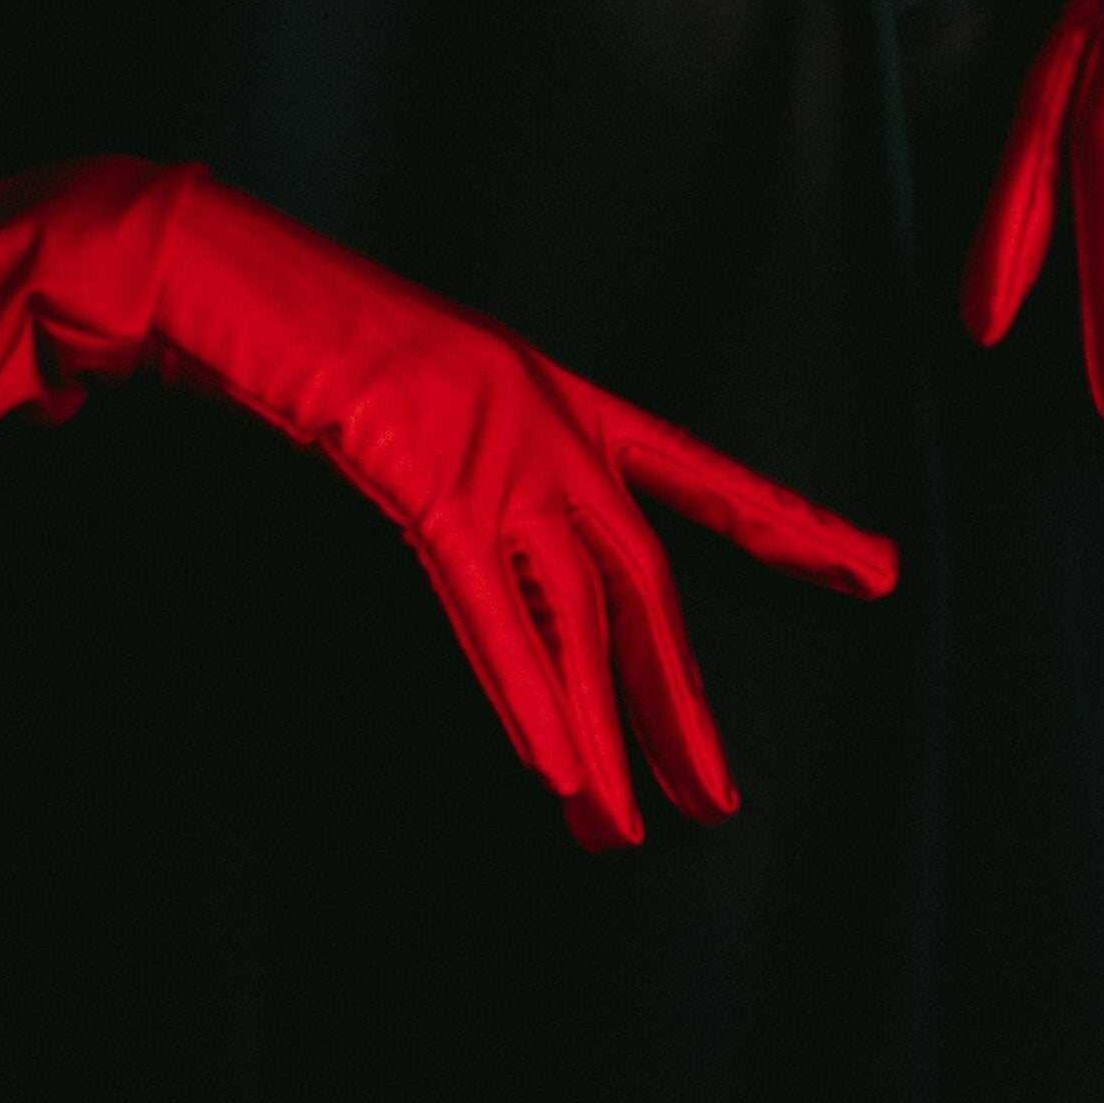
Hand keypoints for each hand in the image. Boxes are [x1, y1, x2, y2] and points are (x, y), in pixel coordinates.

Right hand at [250, 292, 902, 855]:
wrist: (227, 273)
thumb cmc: (317, 329)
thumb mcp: (432, 391)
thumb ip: (481, 467)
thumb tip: (511, 563)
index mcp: (561, 398)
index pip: (698, 473)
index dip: (787, 527)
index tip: (876, 569)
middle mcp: (548, 428)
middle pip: (642, 585)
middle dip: (679, 702)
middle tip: (715, 802)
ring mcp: (491, 453)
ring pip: (572, 617)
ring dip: (601, 733)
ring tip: (622, 829)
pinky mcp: (422, 481)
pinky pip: (488, 609)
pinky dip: (526, 691)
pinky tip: (556, 764)